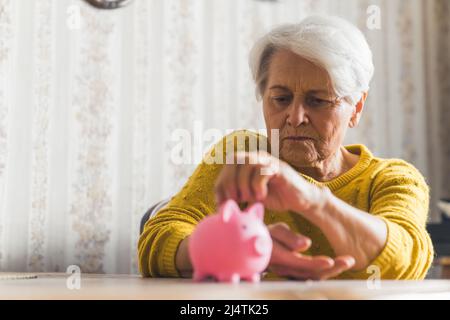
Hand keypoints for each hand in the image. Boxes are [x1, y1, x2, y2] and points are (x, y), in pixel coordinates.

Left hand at [214, 151, 328, 213]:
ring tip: (248, 197)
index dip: (220, 184)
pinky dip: (257, 186)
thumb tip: (221, 204)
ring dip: (243, 183)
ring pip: (247, 163)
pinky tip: (262, 196)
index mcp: (248, 162)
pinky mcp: (279, 168)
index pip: (227, 166)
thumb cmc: (275, 197)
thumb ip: (238, 195)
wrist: (301, 199)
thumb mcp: (251, 197)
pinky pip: (262, 172)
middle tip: (234, 199)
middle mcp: (257, 157)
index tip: (221, 203)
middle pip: (234, 160)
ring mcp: (268, 160)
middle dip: (230, 182)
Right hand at [267, 223, 354, 279]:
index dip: (317, 264)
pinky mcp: (296, 273)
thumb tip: (306, 244)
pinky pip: (312, 276)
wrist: (256, 245)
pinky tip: (337, 266)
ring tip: (348, 261)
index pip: (301, 264)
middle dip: (332, 269)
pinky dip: (326, 272)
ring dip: (332, 271)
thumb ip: (288, 237)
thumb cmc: (266, 235)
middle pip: (311, 274)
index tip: (332, 260)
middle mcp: (286, 269)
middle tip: (349, 260)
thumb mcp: (274, 230)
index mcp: (280, 258)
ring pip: (314, 277)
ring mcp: (291, 273)